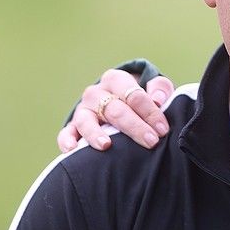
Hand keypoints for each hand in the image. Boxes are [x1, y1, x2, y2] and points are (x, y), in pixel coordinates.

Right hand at [57, 70, 175, 152]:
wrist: (119, 99)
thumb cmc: (141, 96)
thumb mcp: (153, 86)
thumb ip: (159, 88)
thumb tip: (158, 99)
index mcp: (116, 79)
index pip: (134, 95)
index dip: (150, 112)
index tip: (162, 129)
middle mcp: (96, 93)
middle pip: (115, 110)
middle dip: (134, 127)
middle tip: (151, 141)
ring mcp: (83, 110)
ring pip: (86, 121)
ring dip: (96, 133)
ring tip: (106, 145)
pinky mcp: (73, 126)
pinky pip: (66, 133)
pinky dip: (67, 140)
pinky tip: (72, 149)